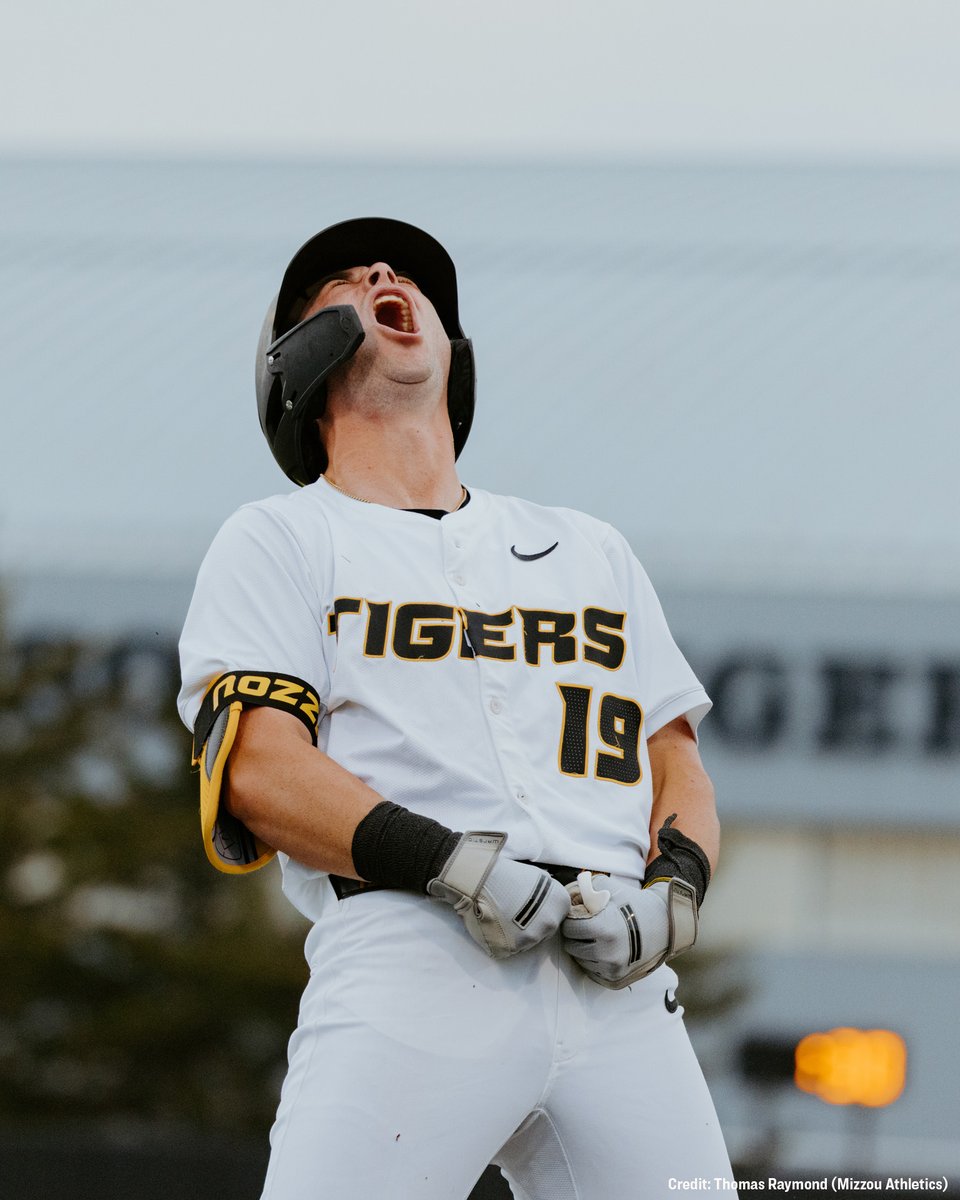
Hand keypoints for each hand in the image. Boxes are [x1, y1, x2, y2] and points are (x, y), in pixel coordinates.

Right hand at [428, 832, 570, 958]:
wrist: (481, 879)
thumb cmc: (507, 874)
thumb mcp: (538, 877)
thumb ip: (548, 895)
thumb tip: (548, 903)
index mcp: (560, 905)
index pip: (557, 917)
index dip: (541, 913)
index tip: (529, 907)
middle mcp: (550, 924)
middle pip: (544, 932)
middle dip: (530, 925)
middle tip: (513, 912)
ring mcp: (530, 939)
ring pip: (526, 943)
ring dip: (516, 934)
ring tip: (501, 916)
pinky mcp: (510, 949)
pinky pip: (508, 949)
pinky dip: (501, 940)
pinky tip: (493, 924)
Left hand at [562, 874, 697, 988]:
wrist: (662, 924)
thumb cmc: (632, 903)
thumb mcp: (607, 887)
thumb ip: (582, 890)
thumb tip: (564, 899)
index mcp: (602, 929)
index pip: (568, 928)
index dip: (571, 918)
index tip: (579, 914)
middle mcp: (606, 953)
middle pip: (571, 946)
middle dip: (575, 934)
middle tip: (586, 925)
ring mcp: (612, 968)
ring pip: (580, 960)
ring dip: (583, 948)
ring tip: (596, 936)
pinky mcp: (615, 979)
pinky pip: (591, 971)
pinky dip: (593, 961)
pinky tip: (603, 948)